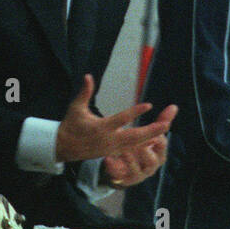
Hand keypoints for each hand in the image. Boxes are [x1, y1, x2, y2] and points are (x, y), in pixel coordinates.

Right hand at [55, 74, 176, 163]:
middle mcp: (109, 139)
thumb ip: (84, 92)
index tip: (149, 105)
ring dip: (151, 136)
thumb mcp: (75, 108)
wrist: (63, 147)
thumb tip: (88, 76)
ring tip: (165, 129)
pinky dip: (144, 144)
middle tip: (166, 124)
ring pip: (136, 144)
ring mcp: (112, 148)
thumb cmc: (71, 125)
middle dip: (151, 131)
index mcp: (100, 128)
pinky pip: (132, 149)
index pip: (121, 119)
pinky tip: (155, 139)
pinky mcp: (113, 152)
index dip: (135, 112)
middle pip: (134, 136)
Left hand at [100, 128, 171, 188]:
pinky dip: (114, 169)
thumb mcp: (152, 134)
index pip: (161, 145)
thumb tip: (174, 106)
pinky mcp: (125, 180)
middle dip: (146, 152)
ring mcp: (139, 174)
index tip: (151, 132)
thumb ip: (162, 121)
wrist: (130, 169)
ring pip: (137, 170)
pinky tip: (107, 159)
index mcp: (159, 154)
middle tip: (140, 144)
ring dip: (131, 161)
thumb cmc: (143, 148)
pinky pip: (120, 177)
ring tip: (123, 151)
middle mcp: (151, 166)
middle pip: (152, 160)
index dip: (157, 137)